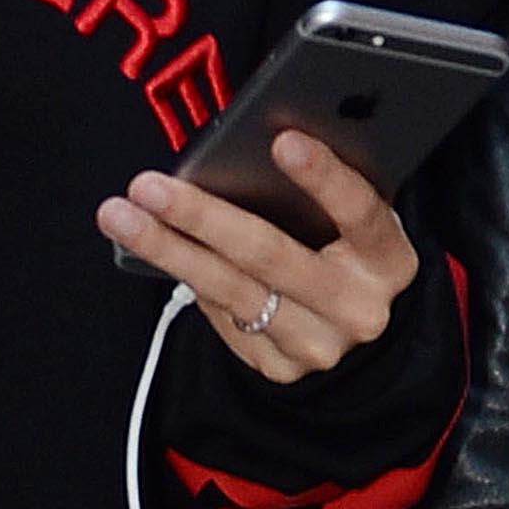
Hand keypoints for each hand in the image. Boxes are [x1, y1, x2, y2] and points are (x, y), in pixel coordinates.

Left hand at [97, 133, 418, 382]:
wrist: (355, 329)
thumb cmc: (347, 250)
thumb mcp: (353, 221)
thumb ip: (322, 191)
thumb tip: (254, 141)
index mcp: (388, 260)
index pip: (362, 215)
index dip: (325, 178)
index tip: (283, 140)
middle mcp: (359, 309)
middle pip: (271, 257)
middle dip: (202, 217)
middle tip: (147, 186)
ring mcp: (319, 346)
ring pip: (230, 290)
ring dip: (166, 249)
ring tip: (120, 215)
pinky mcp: (280, 369)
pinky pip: (221, 315)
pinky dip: (186, 277)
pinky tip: (154, 248)